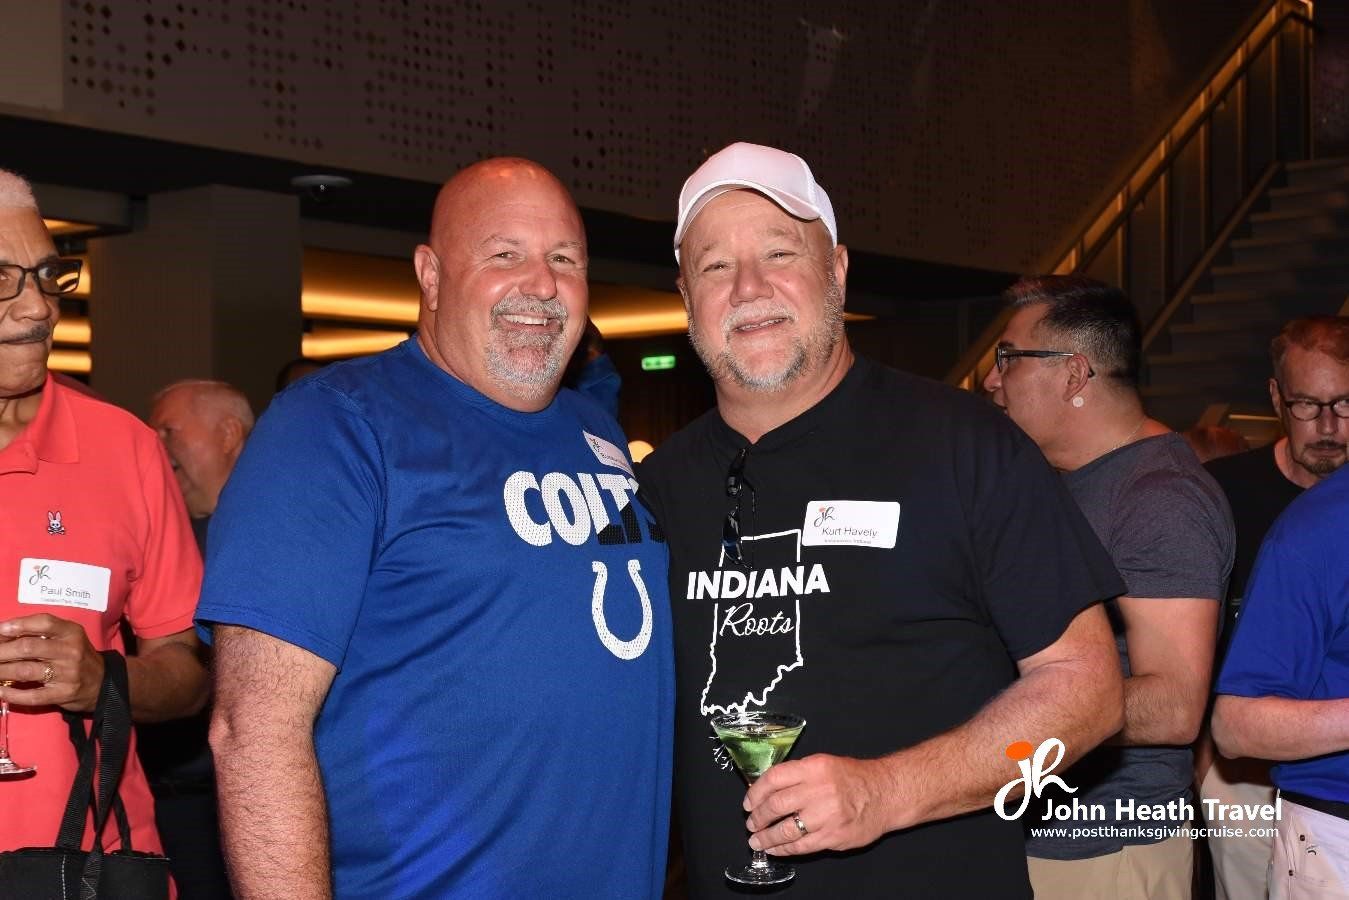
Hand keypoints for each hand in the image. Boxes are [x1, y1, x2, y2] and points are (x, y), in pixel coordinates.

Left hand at [0, 614, 104, 712]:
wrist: (102, 682)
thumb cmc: (77, 656)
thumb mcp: (67, 637)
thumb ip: (41, 633)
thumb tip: (3, 634)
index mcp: (71, 633)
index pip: (44, 623)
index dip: (18, 625)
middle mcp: (70, 651)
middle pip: (28, 647)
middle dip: (1, 651)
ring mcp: (67, 674)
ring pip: (25, 671)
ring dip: (1, 671)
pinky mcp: (63, 694)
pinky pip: (32, 696)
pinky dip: (12, 695)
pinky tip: (0, 692)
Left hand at [744, 753, 896, 855]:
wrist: (886, 793)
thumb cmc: (854, 778)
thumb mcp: (824, 764)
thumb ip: (797, 775)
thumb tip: (766, 789)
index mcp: (814, 768)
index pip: (774, 778)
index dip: (755, 793)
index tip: (748, 802)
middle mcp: (819, 790)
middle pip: (776, 805)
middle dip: (758, 817)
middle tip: (751, 823)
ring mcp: (827, 815)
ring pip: (786, 830)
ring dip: (766, 837)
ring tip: (756, 841)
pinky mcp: (834, 836)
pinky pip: (801, 846)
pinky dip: (784, 849)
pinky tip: (776, 849)